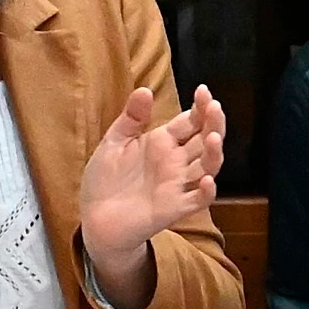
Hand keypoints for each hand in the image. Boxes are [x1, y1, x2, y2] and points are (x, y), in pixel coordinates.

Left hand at [78, 85, 226, 300]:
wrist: (94, 219)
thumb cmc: (105, 181)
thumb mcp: (113, 143)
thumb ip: (131, 118)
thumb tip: (144, 90)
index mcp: (163, 143)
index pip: (190, 122)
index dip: (200, 107)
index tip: (203, 91)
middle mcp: (176, 162)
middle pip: (204, 140)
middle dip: (213, 123)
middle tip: (214, 106)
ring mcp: (178, 185)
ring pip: (207, 166)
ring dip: (214, 153)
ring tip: (213, 137)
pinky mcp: (174, 208)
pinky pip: (197, 200)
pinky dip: (206, 191)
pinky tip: (206, 180)